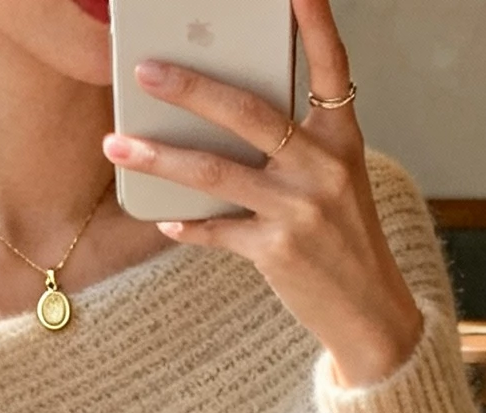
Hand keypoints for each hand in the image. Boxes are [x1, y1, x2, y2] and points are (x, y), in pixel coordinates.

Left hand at [102, 0, 422, 389]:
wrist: (369, 310)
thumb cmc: (343, 237)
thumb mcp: (335, 179)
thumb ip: (294, 144)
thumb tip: (221, 118)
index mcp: (341, 138)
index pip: (330, 65)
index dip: (313, 21)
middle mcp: (323, 167)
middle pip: (247, 113)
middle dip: (189, 88)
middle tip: (144, 69)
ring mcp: (300, 210)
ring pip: (215, 172)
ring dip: (159, 157)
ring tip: (116, 144)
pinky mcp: (278, 251)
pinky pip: (217, 231)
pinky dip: (187, 226)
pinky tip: (163, 220)